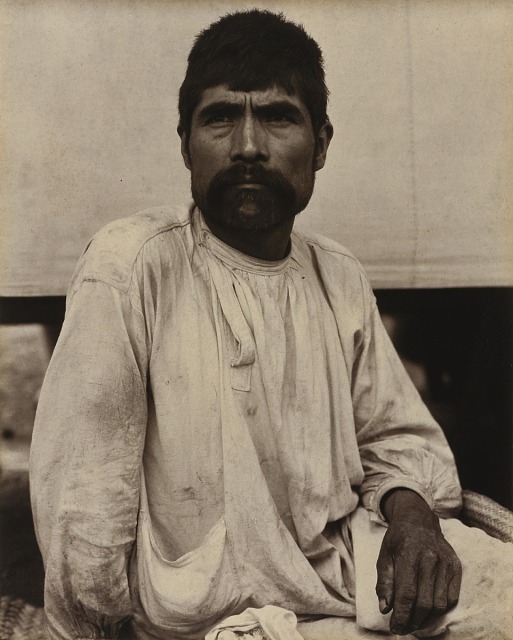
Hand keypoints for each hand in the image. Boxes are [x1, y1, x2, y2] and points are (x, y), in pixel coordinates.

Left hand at [376, 489, 461, 635]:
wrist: (419, 519)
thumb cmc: (398, 539)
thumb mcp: (383, 556)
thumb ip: (383, 582)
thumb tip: (385, 608)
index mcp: (409, 554)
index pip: (406, 594)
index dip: (401, 616)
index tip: (394, 628)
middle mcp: (430, 559)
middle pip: (424, 602)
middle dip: (412, 621)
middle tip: (403, 628)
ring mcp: (446, 563)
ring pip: (439, 603)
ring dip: (426, 619)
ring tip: (414, 623)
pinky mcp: (456, 566)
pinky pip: (452, 597)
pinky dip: (440, 610)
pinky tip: (428, 612)